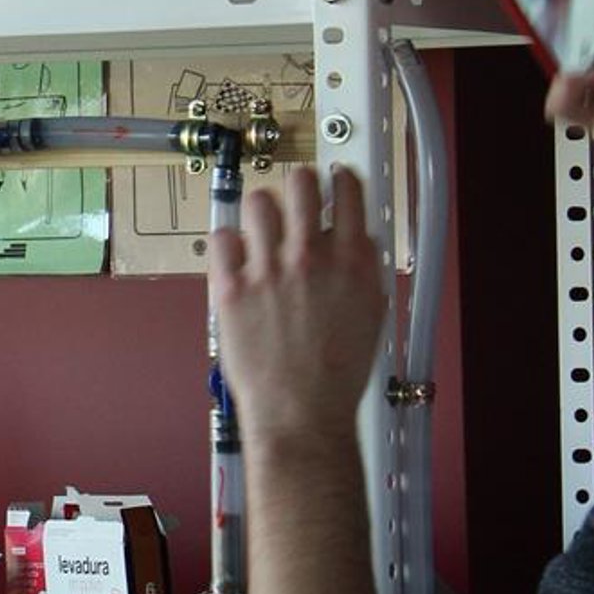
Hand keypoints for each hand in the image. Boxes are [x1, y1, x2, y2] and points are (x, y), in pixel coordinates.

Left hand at [208, 165, 386, 449]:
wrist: (301, 413)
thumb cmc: (336, 375)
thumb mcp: (371, 314)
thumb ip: (362, 268)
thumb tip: (353, 239)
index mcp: (352, 262)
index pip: (347, 190)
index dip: (339, 180)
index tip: (333, 180)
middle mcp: (310, 258)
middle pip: (299, 183)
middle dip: (298, 187)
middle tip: (295, 200)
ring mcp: (268, 270)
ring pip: (258, 202)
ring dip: (262, 211)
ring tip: (263, 230)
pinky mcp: (232, 287)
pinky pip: (222, 238)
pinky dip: (229, 243)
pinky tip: (238, 258)